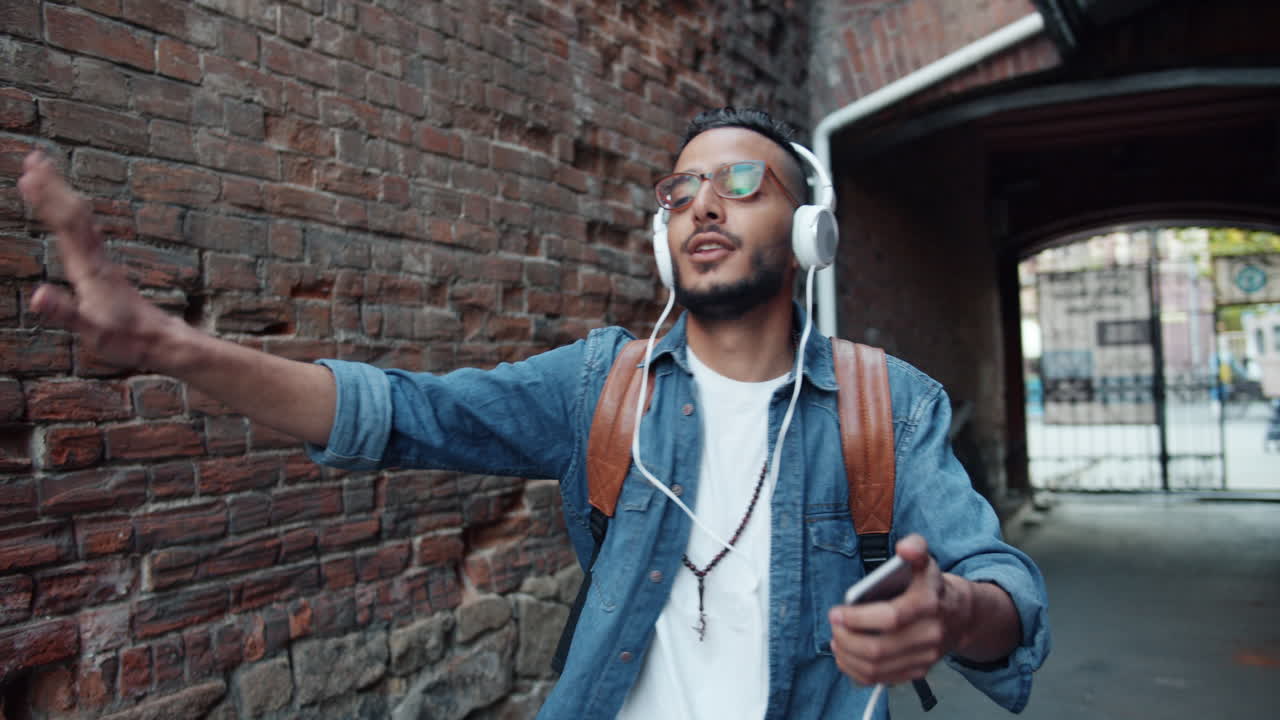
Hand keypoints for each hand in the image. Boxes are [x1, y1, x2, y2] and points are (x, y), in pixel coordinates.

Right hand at [18, 152, 176, 369]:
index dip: (48, 200)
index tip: (30, 175)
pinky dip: (70, 216)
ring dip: (61, 195)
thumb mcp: (92, 331)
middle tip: (35, 157)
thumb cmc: (127, 340)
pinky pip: (84, 234)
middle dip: (53, 186)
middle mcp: (96, 260)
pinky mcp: (104, 271)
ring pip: (80, 221)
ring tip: (44, 174)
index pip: (65, 226)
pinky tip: (67, 214)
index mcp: (89, 269)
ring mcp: (101, 263)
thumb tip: (37, 296)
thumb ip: (65, 313)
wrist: (161, 342)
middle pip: (73, 215)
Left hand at [827, 534, 973, 685]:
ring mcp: (924, 657)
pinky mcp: (918, 671)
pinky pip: (881, 680)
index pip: (890, 618)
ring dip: (848, 657)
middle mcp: (929, 635)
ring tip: (837, 641)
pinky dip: (857, 672)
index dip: (858, 618)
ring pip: (877, 669)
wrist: (958, 615)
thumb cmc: (929, 586)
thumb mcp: (925, 561)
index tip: (837, 612)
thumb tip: (905, 548)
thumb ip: (915, 547)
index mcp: (928, 604)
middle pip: (879, 649)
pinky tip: (847, 656)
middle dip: (847, 640)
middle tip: (834, 626)